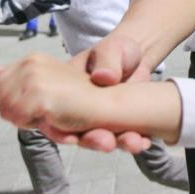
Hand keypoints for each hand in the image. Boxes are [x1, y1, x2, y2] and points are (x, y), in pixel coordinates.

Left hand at [0, 53, 110, 140]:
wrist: (108, 102)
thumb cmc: (80, 97)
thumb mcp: (46, 83)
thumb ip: (17, 76)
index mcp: (32, 60)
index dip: (13, 100)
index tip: (39, 101)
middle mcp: (31, 65)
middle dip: (14, 110)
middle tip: (45, 110)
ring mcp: (35, 81)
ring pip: (5, 110)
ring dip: (23, 119)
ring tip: (48, 113)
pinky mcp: (40, 99)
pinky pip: (18, 119)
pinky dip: (31, 124)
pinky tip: (50, 118)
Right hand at [65, 33, 154, 152]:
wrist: (139, 59)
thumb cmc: (116, 51)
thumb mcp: (111, 49)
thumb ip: (106, 60)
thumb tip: (103, 77)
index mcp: (63, 93)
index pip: (50, 116)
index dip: (57, 130)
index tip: (72, 136)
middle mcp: (77, 112)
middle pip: (77, 134)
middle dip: (91, 140)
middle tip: (107, 142)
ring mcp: (99, 122)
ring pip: (102, 140)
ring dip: (116, 144)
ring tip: (133, 142)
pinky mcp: (120, 127)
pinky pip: (124, 139)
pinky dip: (133, 142)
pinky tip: (144, 141)